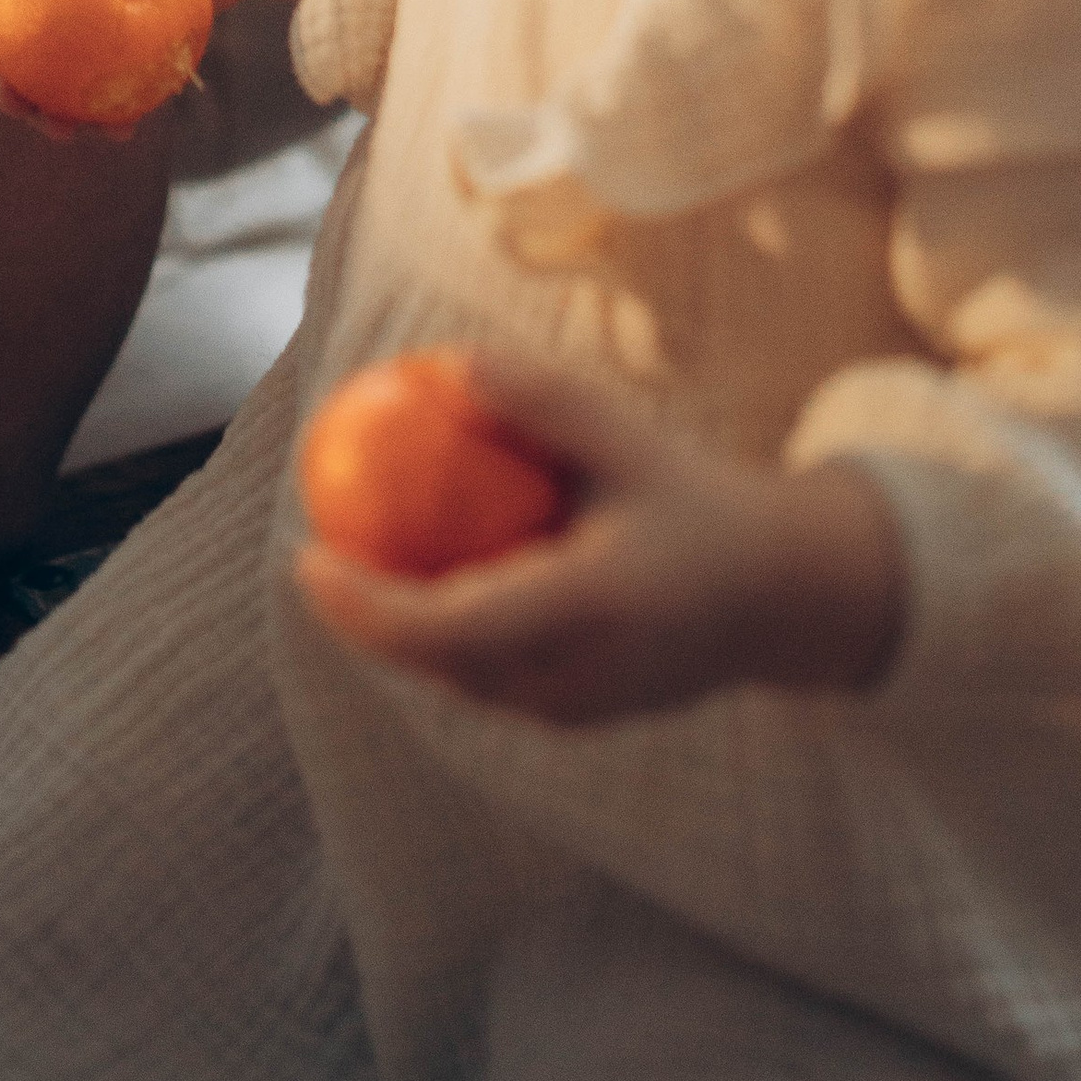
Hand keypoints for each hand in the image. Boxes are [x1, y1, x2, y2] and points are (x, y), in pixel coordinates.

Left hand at [292, 349, 904, 724]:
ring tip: (347, 560)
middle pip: (433, 664)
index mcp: (586, 610)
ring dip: (396, 631)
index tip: (305, 558)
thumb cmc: (697, 501)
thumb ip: (544, 401)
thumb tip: (446, 364)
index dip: (363, 608)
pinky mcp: (571, 717)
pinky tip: (413, 579)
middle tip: (311, 550)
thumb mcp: (629, 437)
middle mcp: (571, 678)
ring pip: (453, 678)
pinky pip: (483, 678)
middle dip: (360, 621)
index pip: (446, 627)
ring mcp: (570, 710)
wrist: (775, 598)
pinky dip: (440, 636)